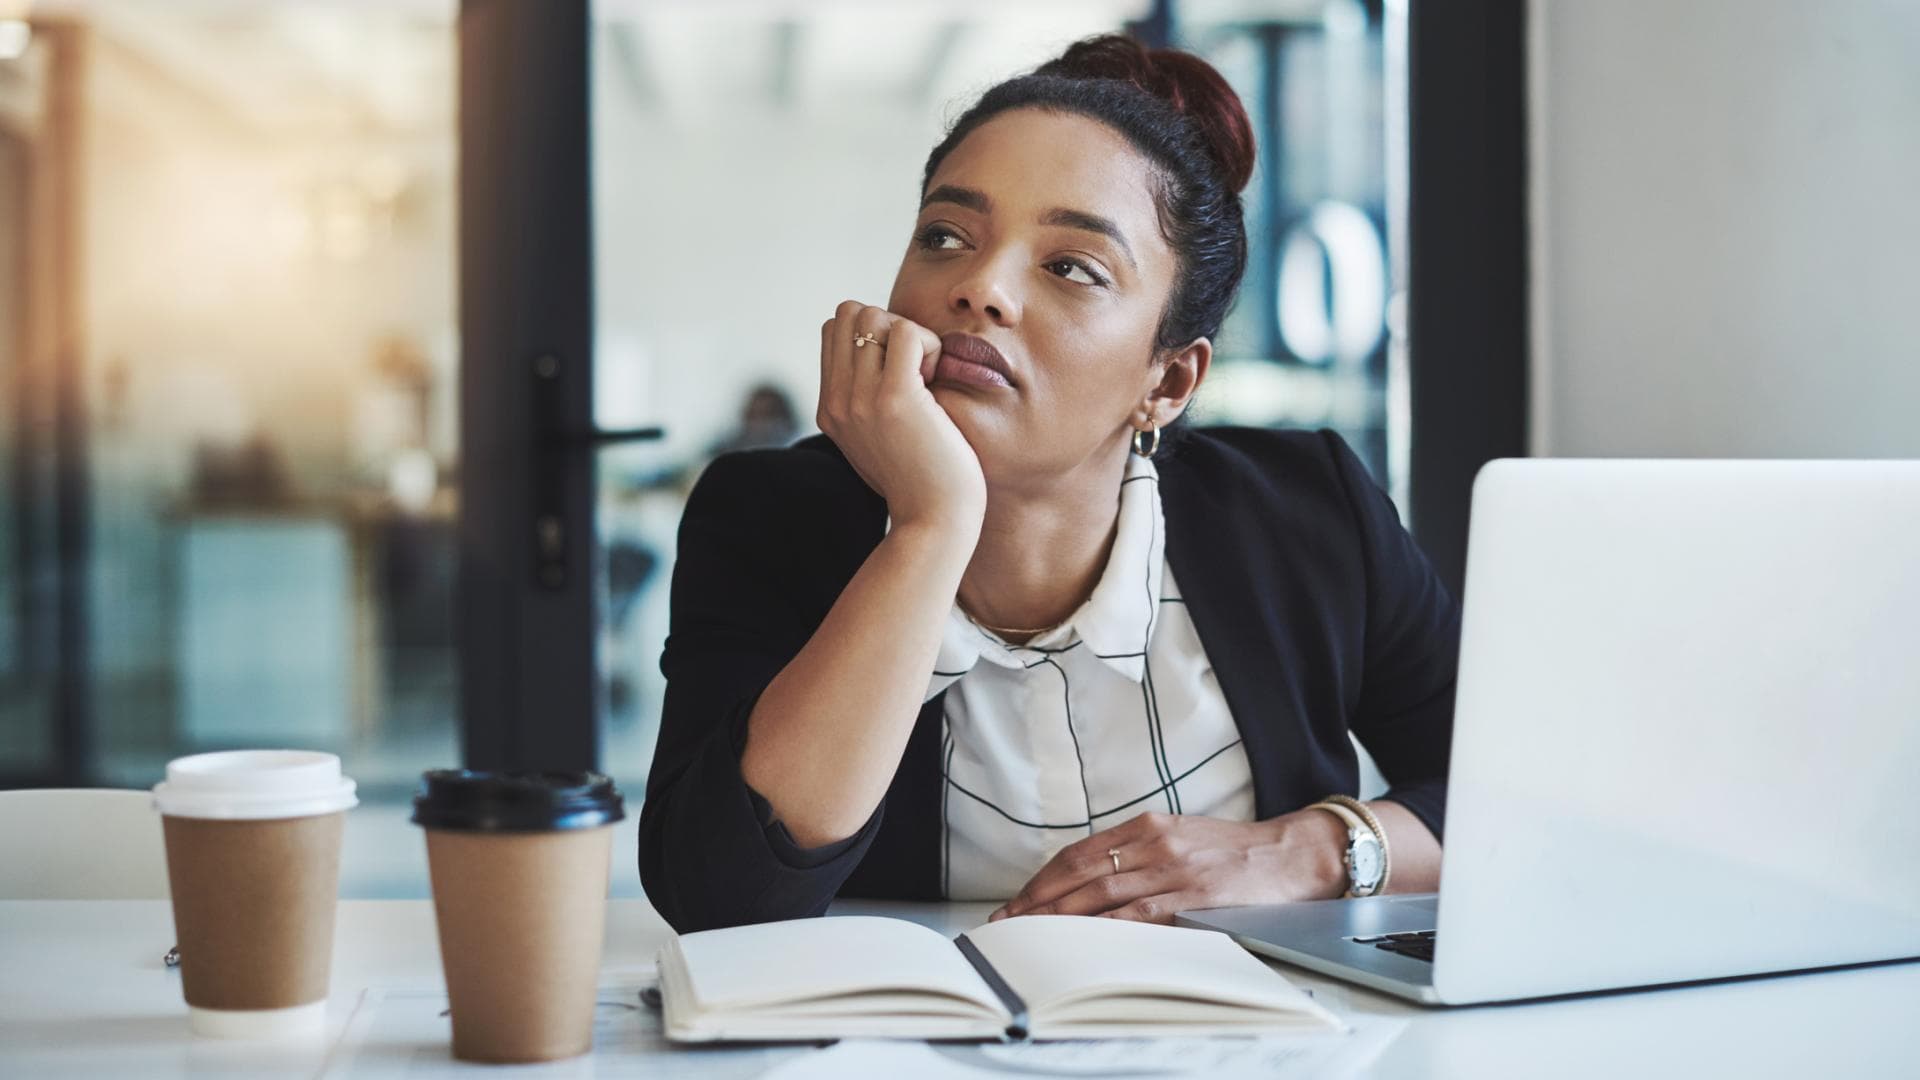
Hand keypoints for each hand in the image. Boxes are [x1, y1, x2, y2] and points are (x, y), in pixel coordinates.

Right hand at [817, 301, 985, 530]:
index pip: (833, 330)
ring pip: (873, 315)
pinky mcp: (895, 399)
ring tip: (926, 376)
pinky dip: (929, 345)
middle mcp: (837, 402)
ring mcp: (861, 400)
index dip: (873, 335)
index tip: (900, 372)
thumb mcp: (880, 439)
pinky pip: (906, 331)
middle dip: (887, 325)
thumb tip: (883, 355)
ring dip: (909, 334)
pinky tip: (936, 381)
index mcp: (830, 409)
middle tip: (914, 368)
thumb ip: (869, 402)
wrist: (934, 523)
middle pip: (847, 313)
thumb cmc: (923, 482)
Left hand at [987, 810, 1348, 924]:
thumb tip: (1095, 879)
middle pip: (1080, 872)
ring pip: (1102, 893)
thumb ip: (1141, 852)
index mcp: (1148, 825)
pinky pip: (1140, 913)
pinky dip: (1106, 927)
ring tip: (1033, 933)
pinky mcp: (1194, 895)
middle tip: (1009, 921)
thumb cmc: (1237, 850)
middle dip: (1038, 899)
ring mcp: (1173, 868)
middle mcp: (1154, 841)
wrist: (1293, 853)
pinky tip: (1084, 939)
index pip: (1079, 853)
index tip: (1018, 900)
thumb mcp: (1182, 837)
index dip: (1043, 878)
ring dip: (1061, 915)